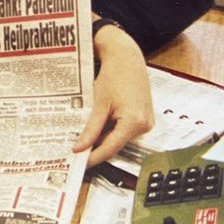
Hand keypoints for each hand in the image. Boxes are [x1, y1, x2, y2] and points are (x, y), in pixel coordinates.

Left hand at [75, 23, 153, 165]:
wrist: (127, 58)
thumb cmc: (114, 76)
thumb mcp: (99, 103)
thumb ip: (91, 128)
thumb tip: (80, 148)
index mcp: (134, 122)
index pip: (111, 148)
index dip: (94, 158)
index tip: (79, 164)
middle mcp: (144, 125)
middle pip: (116, 144)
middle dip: (96, 148)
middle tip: (76, 152)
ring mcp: (146, 123)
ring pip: (119, 138)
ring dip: (103, 138)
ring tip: (83, 138)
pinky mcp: (144, 118)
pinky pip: (124, 130)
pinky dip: (111, 130)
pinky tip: (97, 127)